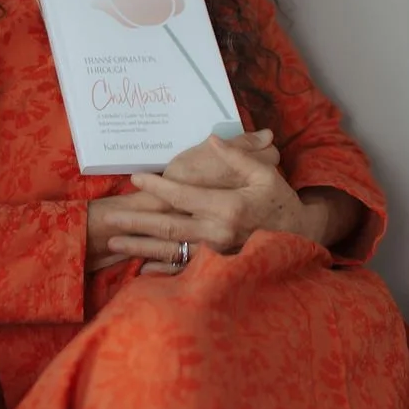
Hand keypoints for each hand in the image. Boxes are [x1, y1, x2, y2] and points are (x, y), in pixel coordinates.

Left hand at [86, 131, 286, 273]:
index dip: (156, 186)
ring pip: (170, 249)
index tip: (135, 177)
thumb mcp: (264, 174)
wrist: (300, 237)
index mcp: (227, 207)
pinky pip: (184, 268)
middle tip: (108, 218)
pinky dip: (162, 269)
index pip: (182, 195)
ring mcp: (216, 253)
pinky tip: (141, 268)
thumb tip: (211, 139)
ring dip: (140, 247)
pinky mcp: (218, 266)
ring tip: (113, 243)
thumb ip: (237, 155)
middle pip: (168, 226)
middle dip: (135, 221)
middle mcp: (218, 232)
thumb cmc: (280, 201)